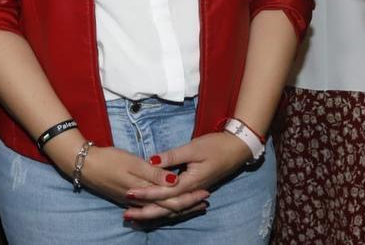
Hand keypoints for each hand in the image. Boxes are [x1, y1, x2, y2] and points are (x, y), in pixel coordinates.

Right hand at [42, 131, 207, 220]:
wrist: (84, 165)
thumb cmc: (109, 160)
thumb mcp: (133, 163)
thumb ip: (154, 173)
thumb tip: (175, 181)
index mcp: (144, 190)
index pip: (172, 198)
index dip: (189, 197)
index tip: (206, 194)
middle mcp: (140, 200)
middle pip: (168, 207)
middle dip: (187, 206)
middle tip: (205, 203)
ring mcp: (133, 200)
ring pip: (160, 209)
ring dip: (177, 207)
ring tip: (193, 205)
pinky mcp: (127, 198)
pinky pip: (150, 207)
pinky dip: (162, 207)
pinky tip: (167, 205)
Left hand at [124, 132, 251, 219]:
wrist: (237, 150)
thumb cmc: (216, 146)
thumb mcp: (193, 148)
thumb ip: (172, 156)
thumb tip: (152, 161)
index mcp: (190, 182)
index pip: (164, 192)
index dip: (146, 194)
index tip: (129, 193)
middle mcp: (191, 191)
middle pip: (166, 208)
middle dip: (146, 212)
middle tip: (126, 216)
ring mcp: (194, 192)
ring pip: (171, 209)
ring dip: (154, 214)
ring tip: (135, 217)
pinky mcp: (194, 190)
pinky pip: (177, 205)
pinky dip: (165, 210)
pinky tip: (155, 210)